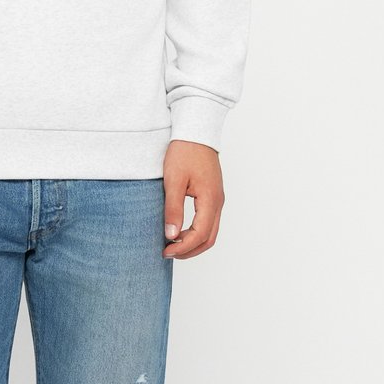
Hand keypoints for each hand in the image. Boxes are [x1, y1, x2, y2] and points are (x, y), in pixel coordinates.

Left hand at [161, 139, 224, 260]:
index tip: (165, 251)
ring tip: (172, 244)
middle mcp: (217, 202)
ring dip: (193, 242)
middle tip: (168, 252)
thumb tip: (171, 236)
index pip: (200, 235)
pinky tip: (180, 230)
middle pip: (208, 238)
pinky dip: (196, 232)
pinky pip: (208, 221)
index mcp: (210, 199)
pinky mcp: (212, 194)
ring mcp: (217, 198)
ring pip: (210, 232)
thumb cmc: (184, 151)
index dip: (183, 247)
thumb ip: (173, 209)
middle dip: (189, 250)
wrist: (195, 130)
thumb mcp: (174, 180)